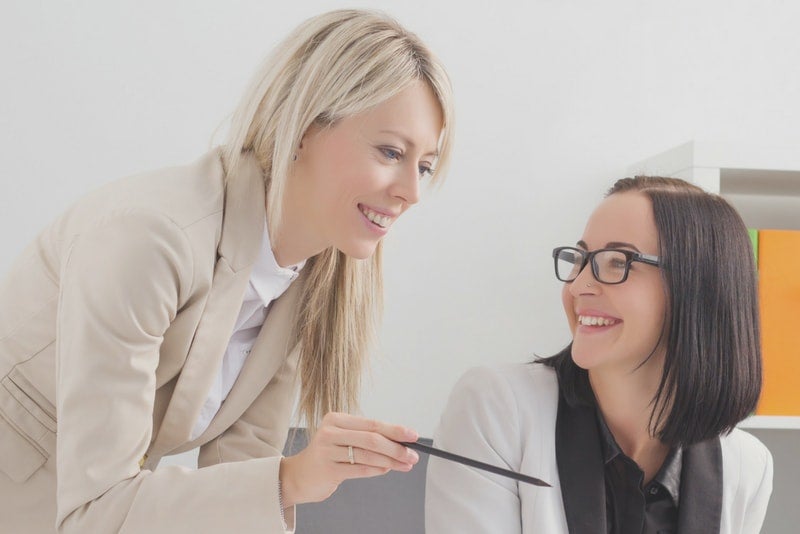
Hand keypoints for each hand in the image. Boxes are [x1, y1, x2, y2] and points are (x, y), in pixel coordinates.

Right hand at [279, 412, 419, 505]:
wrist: (299, 476)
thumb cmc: (328, 455)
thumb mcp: (345, 440)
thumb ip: (368, 439)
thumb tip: (401, 443)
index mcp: (336, 419)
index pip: (371, 423)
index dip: (395, 430)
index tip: (413, 436)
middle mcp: (330, 432)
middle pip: (371, 438)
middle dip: (396, 448)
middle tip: (413, 455)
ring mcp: (327, 451)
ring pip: (367, 455)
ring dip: (391, 461)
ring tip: (405, 465)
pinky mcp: (327, 470)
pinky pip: (359, 469)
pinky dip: (377, 470)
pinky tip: (387, 470)